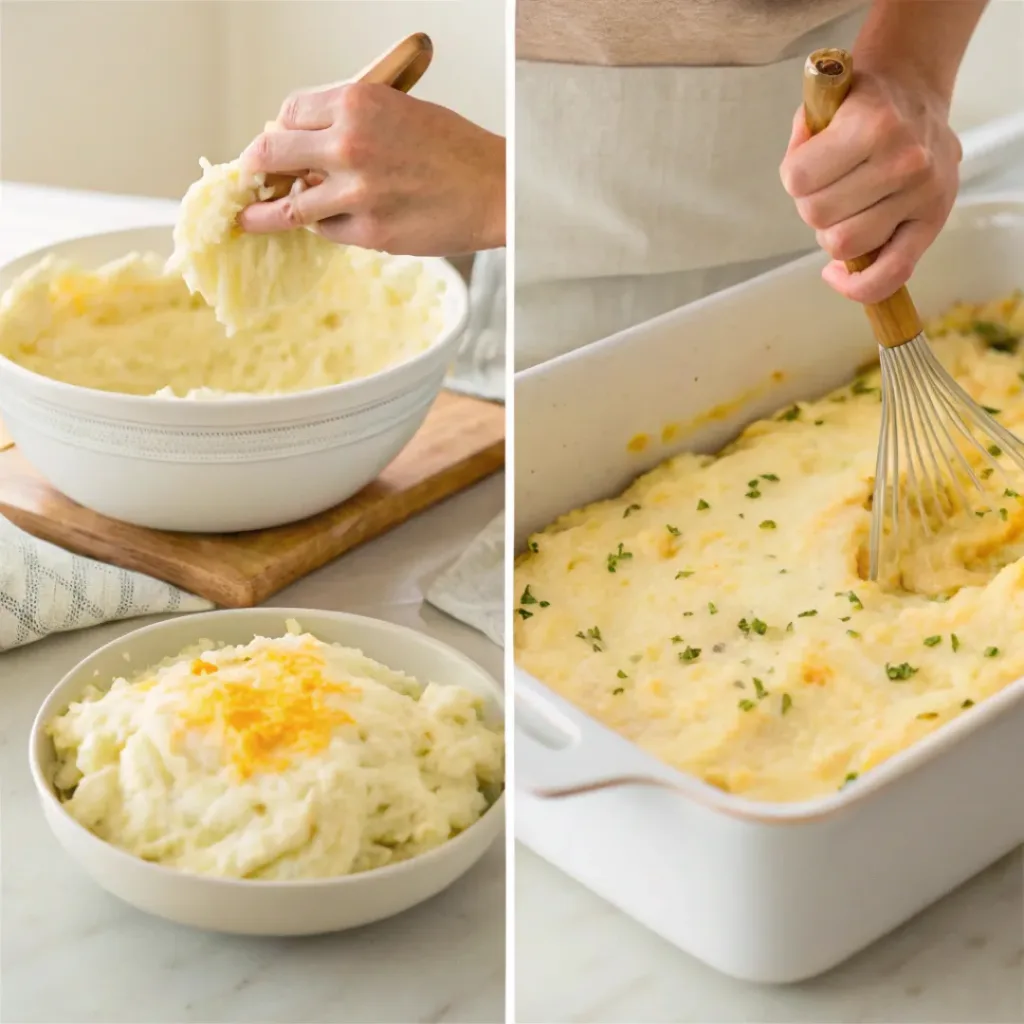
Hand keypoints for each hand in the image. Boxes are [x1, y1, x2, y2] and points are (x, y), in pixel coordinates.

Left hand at [238, 82, 504, 255]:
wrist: (495, 190)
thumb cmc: (454, 149)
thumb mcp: (399, 111)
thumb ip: (351, 122)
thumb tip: (304, 145)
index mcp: (355, 103)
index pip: (288, 113)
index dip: (278, 131)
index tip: (272, 147)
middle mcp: (348, 145)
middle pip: (269, 153)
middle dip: (252, 168)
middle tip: (245, 181)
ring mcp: (356, 193)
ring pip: (290, 204)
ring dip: (267, 213)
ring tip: (248, 220)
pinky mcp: (369, 233)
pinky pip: (327, 231)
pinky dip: (325, 227)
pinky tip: (337, 223)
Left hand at [780, 67, 960, 303]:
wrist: (914, 94)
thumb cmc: (860, 106)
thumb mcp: (823, 106)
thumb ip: (801, 142)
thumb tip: (798, 178)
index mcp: (873, 124)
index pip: (798, 179)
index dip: (794, 176)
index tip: (808, 165)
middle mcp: (904, 159)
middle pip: (818, 216)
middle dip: (813, 205)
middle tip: (831, 186)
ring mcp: (922, 194)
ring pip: (845, 245)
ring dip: (834, 233)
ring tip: (849, 207)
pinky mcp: (933, 223)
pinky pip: (891, 275)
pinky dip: (858, 285)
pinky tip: (839, 273)